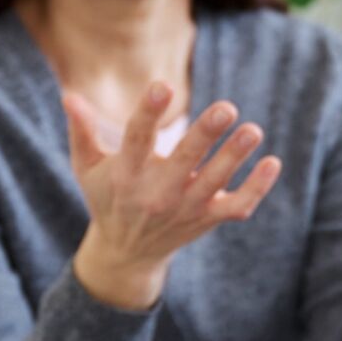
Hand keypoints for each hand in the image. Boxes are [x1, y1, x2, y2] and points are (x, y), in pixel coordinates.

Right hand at [63, 83, 281, 309]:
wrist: (127, 254)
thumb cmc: (108, 198)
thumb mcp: (87, 167)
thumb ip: (82, 130)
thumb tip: (69, 94)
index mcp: (126, 174)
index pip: (136, 140)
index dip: (148, 113)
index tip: (162, 86)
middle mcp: (157, 193)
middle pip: (184, 161)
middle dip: (205, 135)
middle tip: (227, 107)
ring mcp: (185, 208)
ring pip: (214, 182)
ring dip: (234, 156)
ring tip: (253, 130)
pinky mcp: (207, 218)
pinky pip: (236, 206)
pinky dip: (256, 188)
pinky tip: (272, 162)